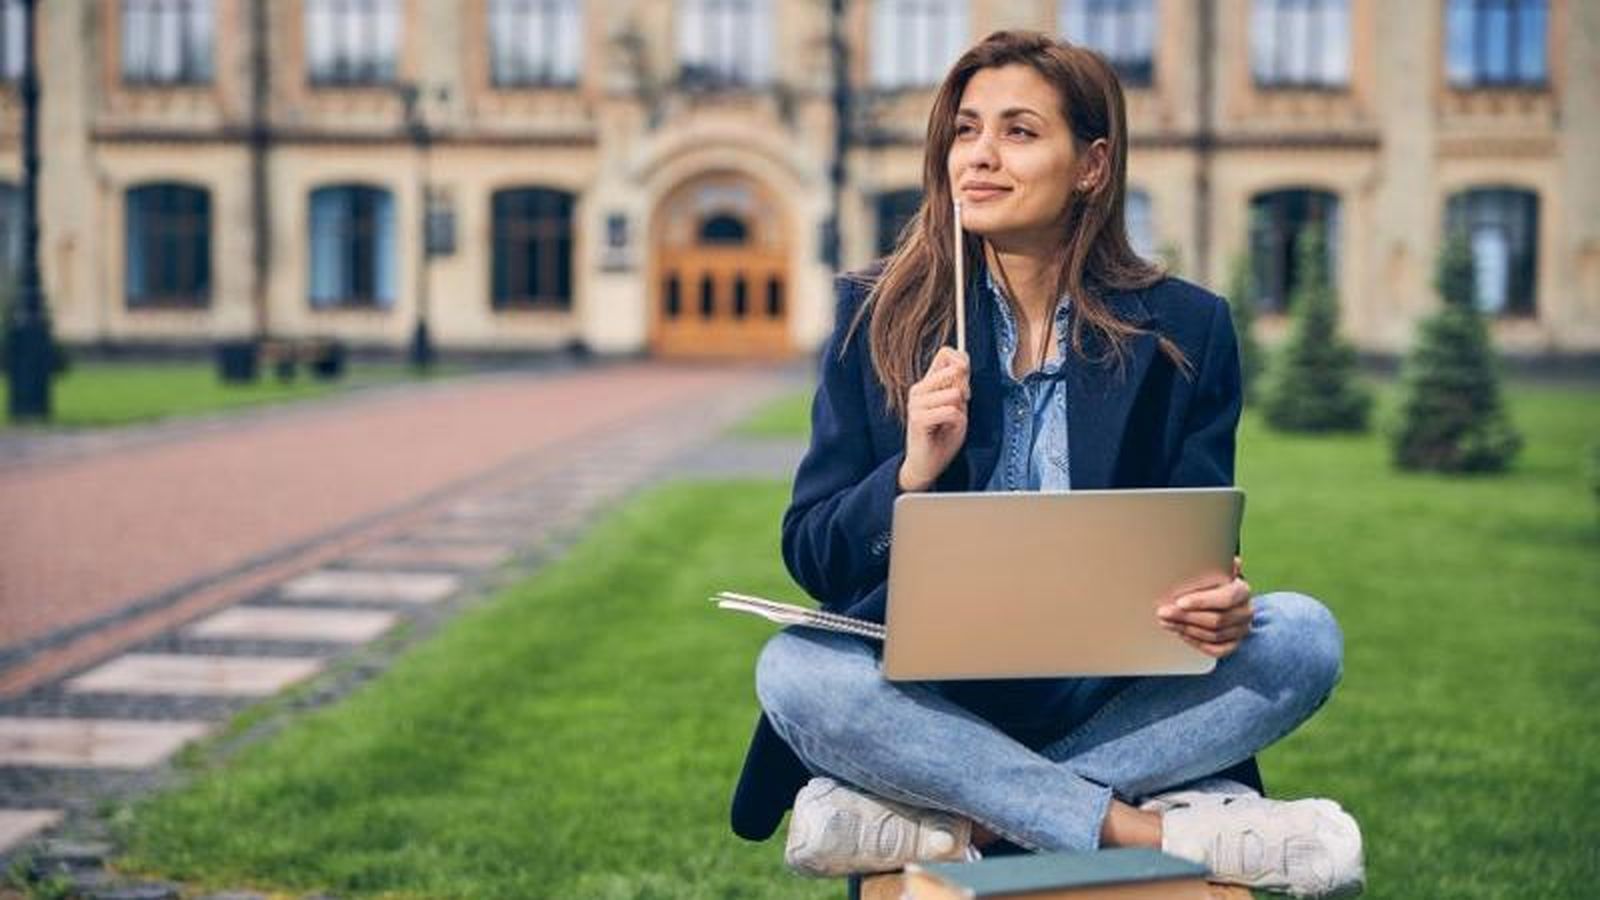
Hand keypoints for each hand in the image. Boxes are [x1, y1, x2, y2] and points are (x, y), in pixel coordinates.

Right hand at [899, 347, 969, 491]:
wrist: (926, 464)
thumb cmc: (942, 436)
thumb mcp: (958, 407)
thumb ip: (959, 386)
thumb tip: (961, 366)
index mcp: (927, 383)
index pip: (945, 353)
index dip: (963, 362)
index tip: (965, 386)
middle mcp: (918, 389)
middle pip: (954, 370)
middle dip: (965, 389)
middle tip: (959, 408)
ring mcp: (916, 403)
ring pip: (955, 394)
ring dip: (960, 411)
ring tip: (949, 422)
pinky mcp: (917, 418)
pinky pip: (951, 412)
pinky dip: (956, 423)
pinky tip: (945, 430)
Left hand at [1158, 557, 1251, 658]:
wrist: (1228, 601)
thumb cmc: (1214, 582)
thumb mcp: (1215, 568)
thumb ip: (1215, 562)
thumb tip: (1225, 558)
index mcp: (1242, 590)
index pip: (1226, 598)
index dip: (1202, 601)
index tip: (1179, 601)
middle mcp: (1245, 612)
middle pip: (1216, 620)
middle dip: (1186, 617)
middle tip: (1163, 612)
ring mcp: (1241, 630)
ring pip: (1214, 636)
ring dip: (1186, 629)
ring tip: (1166, 621)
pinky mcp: (1234, 644)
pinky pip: (1216, 649)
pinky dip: (1197, 642)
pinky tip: (1181, 633)